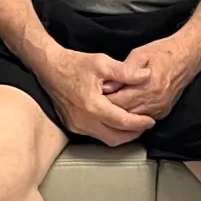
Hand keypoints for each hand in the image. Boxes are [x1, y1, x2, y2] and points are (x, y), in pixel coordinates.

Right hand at [35, 45, 154, 145]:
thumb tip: (146, 76)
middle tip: (144, 125)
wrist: (49, 67)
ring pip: (105, 138)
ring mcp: (77, 125)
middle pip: (116, 138)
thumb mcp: (102, 62)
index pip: (123, 122)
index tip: (150, 120)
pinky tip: (114, 121)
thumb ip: (125, 72)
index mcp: (93, 106)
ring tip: (132, 124)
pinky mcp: (72, 125)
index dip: (140, 123)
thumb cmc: (73, 64)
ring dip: (120, 134)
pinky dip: (108, 131)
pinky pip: (95, 134)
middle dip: (133, 134)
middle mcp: (84, 120)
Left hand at [101, 32, 200, 124]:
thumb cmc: (162, 52)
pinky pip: (144, 118)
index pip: (118, 101)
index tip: (94, 96)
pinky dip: (133, 116)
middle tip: (97, 104)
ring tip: (108, 108)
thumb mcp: (139, 54)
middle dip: (110, 109)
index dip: (104, 100)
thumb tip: (108, 84)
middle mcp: (154, 101)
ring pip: (134, 119)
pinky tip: (125, 110)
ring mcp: (160, 108)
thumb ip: (123, 71)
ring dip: (121, 114)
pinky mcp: (164, 111)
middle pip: (124, 113)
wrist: (187, 57)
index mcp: (146, 86)